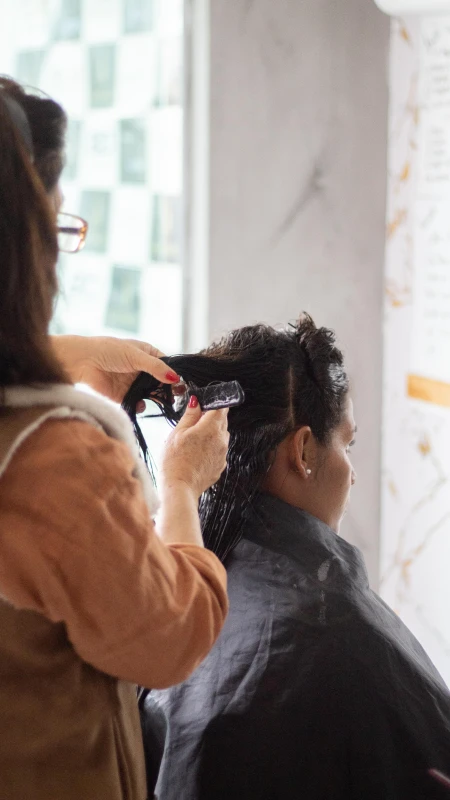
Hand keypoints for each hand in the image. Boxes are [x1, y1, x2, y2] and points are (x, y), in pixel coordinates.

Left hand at [51, 335, 178, 401]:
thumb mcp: (136, 355)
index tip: (182, 383)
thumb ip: (156, 368)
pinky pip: (137, 403)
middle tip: (176, 395)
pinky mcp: (123, 395)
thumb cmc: (108, 351)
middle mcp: (141, 369)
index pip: (166, 365)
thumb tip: (176, 378)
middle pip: (161, 381)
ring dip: (156, 398)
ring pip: (151, 393)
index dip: (174, 374)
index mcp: (147, 354)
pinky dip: (141, 405)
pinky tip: (141, 404)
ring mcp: (133, 383)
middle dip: (168, 389)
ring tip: (163, 401)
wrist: (82, 361)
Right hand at [160, 397, 228, 497]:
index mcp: (211, 428)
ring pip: (221, 436)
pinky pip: (219, 450)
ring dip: (212, 433)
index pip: (221, 407)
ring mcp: (223, 454)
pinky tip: (197, 453)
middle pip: (222, 421)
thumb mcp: (177, 433)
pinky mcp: (220, 465)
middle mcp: (221, 440)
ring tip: (193, 441)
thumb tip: (196, 402)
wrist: (180, 488)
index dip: (214, 403)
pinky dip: (211, 448)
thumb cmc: (175, 461)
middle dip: (211, 418)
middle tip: (194, 423)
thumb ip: (190, 416)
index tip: (205, 405)